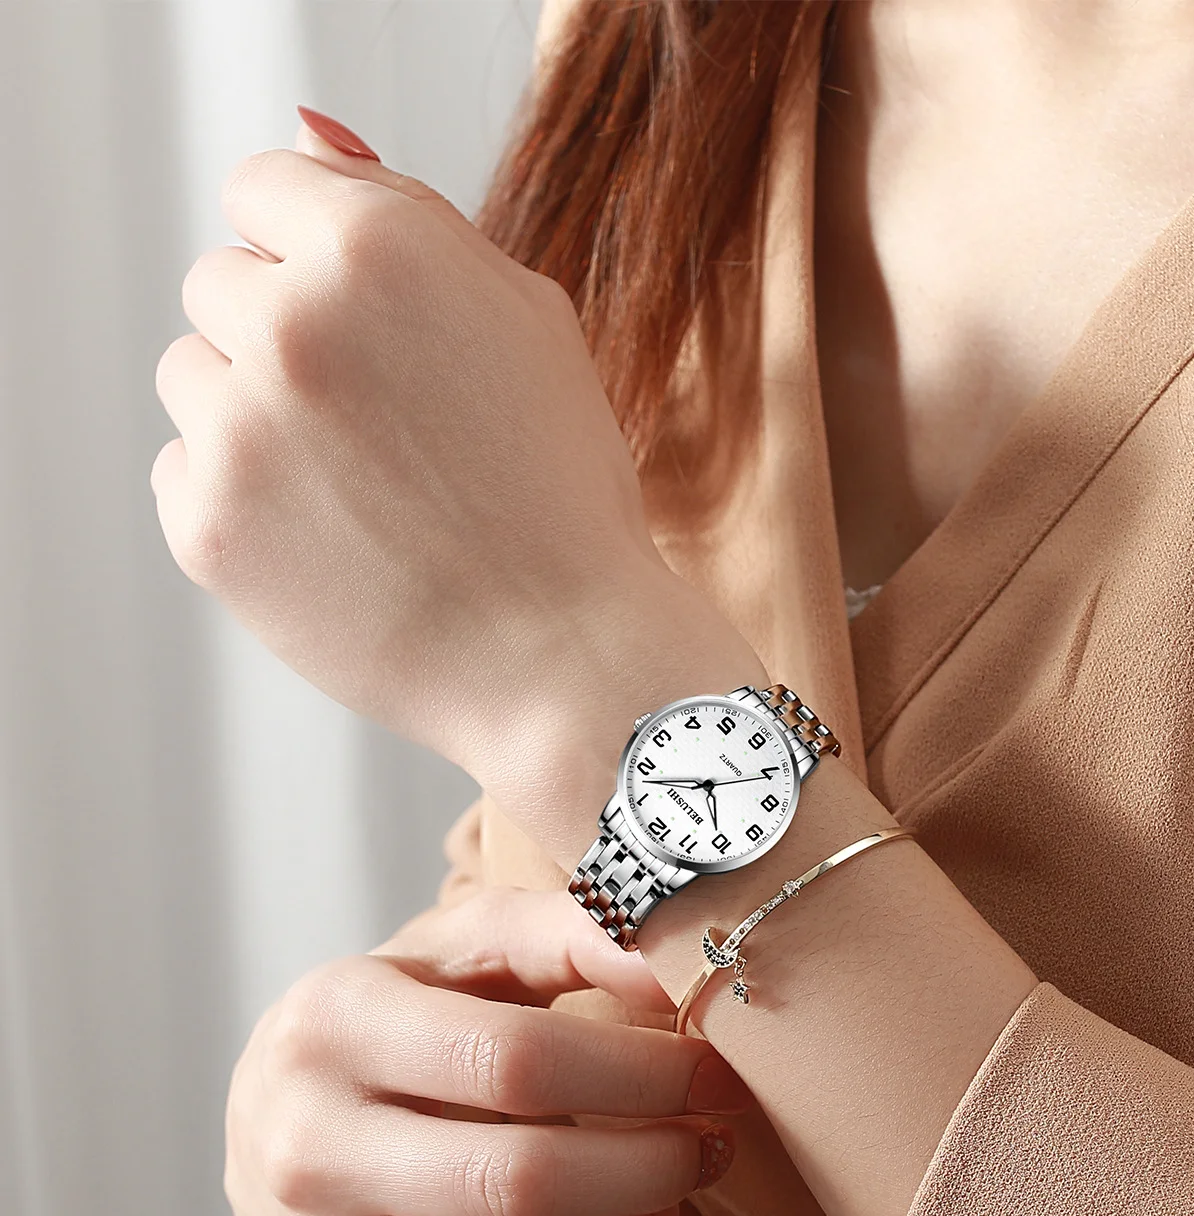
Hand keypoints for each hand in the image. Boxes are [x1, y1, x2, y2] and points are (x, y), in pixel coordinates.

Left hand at [152, 119, 761, 864]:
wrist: (563, 656)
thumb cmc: (559, 491)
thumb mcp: (527, 320)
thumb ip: (411, 212)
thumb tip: (308, 133)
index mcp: (378, 249)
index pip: (262, 189)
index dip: (316, 254)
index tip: (366, 325)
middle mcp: (294, 322)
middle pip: (217, 282)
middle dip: (284, 336)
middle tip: (379, 425)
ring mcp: (239, 428)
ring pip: (189, 375)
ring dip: (252, 413)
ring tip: (356, 487)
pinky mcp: (205, 523)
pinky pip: (181, 469)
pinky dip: (239, 498)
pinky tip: (329, 538)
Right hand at [224, 887, 748, 1215]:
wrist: (277, 1116)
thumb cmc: (405, 1015)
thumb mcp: (467, 945)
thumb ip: (568, 931)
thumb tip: (674, 963)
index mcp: (335, 1026)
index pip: (520, 1062)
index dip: (643, 1075)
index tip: (707, 1073)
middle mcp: (308, 1152)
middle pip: (522, 1184)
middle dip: (653, 1167)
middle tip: (704, 1144)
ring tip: (661, 1215)